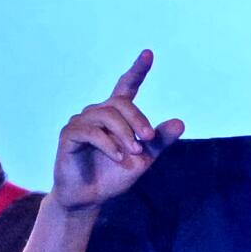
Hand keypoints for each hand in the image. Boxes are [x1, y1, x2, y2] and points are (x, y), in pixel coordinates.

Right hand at [51, 50, 185, 211]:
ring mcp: (80, 122)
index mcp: (116, 115)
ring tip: (133, 152)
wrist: (91, 198)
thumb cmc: (115, 175)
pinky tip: (118, 157)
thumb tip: (181, 122)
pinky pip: (91, 132)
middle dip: (138, 119)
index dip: (137, 70)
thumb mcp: (144, 158)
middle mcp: (97, 113)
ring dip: (125, 133)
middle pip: (120, 103)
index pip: (126, 86)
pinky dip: (108, 144)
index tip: (148, 53)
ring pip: (106, 116)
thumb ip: (160, 140)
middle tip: (149, 138)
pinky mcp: (69, 135)